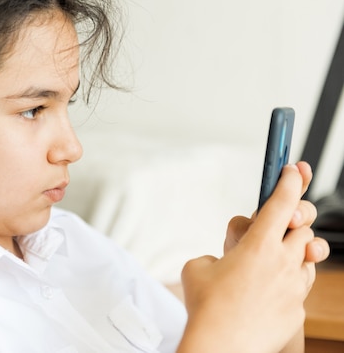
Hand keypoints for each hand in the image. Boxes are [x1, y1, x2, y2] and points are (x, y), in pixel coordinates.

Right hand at [178, 163, 329, 352]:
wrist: (221, 347)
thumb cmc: (206, 307)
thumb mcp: (199, 266)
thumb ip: (217, 254)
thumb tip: (224, 261)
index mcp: (258, 246)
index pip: (281, 203)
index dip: (289, 181)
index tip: (294, 169)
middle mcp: (283, 263)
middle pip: (303, 228)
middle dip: (293, 221)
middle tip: (277, 224)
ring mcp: (294, 288)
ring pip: (307, 258)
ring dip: (293, 252)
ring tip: (273, 259)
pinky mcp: (297, 311)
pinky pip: (300, 288)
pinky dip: (288, 282)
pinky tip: (268, 291)